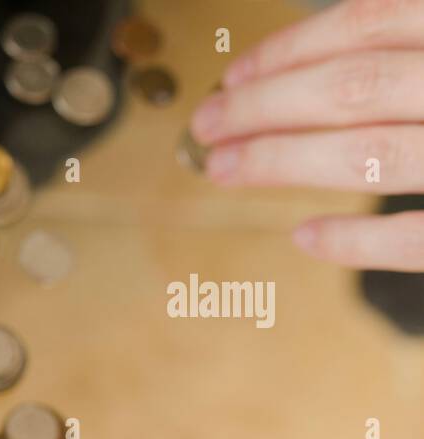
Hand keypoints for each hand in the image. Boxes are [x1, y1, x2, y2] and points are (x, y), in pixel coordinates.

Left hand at [191, 0, 423, 271]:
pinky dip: (358, 241)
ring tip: (228, 169)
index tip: (232, 79)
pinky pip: (417, 239)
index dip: (288, 52)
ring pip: (373, 154)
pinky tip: (305, 236)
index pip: (368, 24)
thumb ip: (401, 53)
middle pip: (355, 86)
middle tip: (208, 126)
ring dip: (285, 161)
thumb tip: (310, 73)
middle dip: (265, 107)